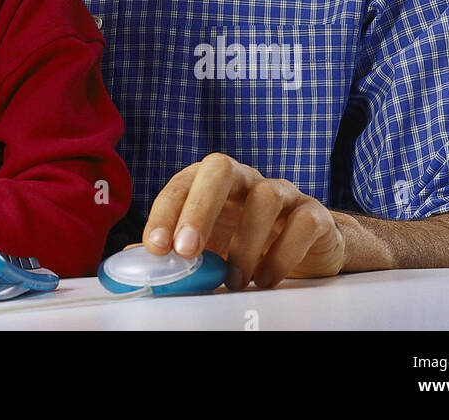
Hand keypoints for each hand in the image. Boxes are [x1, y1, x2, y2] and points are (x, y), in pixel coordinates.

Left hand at [141, 152, 344, 289]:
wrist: (309, 248)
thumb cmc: (247, 242)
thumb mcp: (208, 245)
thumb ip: (175, 248)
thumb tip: (134, 257)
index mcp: (212, 182)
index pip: (183, 182)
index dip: (166, 210)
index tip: (156, 246)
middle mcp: (246, 179)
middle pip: (220, 168)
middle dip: (199, 208)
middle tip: (186, 250)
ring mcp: (283, 192)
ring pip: (265, 196)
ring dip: (245, 243)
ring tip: (234, 279)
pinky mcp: (314, 214)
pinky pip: (302, 223)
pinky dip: (282, 254)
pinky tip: (265, 279)